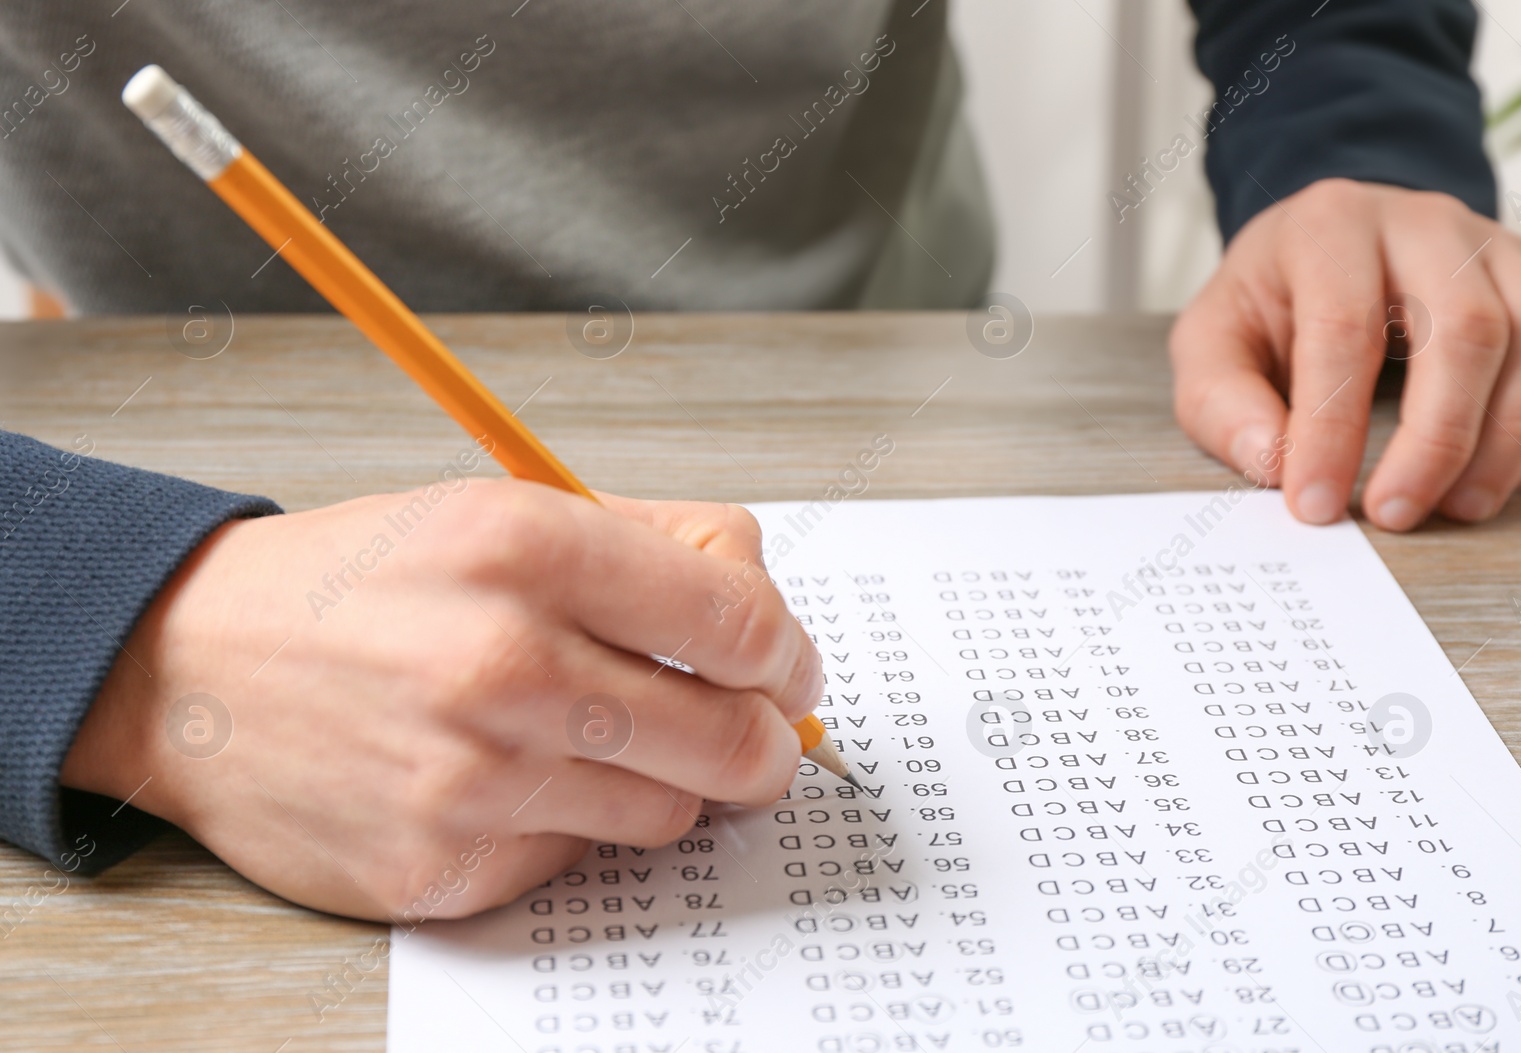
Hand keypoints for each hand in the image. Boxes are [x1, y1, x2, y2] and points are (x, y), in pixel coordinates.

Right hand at [61, 479, 821, 920]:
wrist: (191, 665)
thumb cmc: (362, 584)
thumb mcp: (499, 509)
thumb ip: (652, 542)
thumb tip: (769, 620)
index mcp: (527, 547)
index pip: (741, 623)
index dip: (789, 653)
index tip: (785, 667)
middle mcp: (503, 664)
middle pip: (735, 739)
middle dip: (765, 740)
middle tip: (750, 729)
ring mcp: (473, 780)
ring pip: (671, 812)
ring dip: (662, 780)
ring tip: (595, 736)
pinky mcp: (443, 869)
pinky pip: (580, 857)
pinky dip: (571, 821)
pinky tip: (508, 777)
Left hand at [1171, 178, 1520, 529]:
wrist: (1331, 248)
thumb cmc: (1270, 303)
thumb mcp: (1212, 343)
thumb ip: (1223, 403)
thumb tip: (1270, 463)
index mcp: (1330, 227)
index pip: (1343, 332)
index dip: (1331, 430)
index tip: (1315, 506)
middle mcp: (1427, 220)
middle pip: (1467, 328)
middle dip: (1439, 439)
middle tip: (1399, 515)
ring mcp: (1499, 244)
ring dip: (1513, 437)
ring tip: (1463, 507)